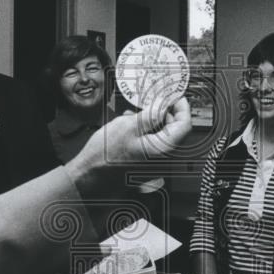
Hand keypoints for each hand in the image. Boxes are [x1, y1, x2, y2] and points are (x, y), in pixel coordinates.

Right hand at [67, 97, 190, 187]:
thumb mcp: (128, 126)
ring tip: (136, 113)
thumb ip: (151, 114)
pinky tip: (131, 125)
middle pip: (174, 130)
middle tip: (154, 100)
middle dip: (165, 112)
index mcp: (164, 149)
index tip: (175, 96)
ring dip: (153, 121)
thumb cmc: (105, 157)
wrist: (89, 177)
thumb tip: (164, 104)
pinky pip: (153, 144)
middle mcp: (164, 160)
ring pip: (162, 136)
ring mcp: (156, 164)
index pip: (185, 124)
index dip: (181, 106)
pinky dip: (146, 132)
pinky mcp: (146, 165)